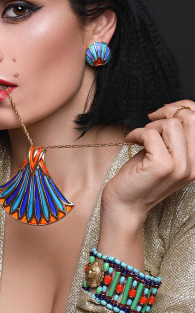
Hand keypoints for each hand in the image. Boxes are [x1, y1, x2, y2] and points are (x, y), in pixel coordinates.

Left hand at [102, 99, 194, 221]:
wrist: (125, 206)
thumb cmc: (140, 179)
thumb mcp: (163, 154)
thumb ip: (174, 137)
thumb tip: (173, 109)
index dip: (183, 107)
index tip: (163, 111)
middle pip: (189, 118)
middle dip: (166, 113)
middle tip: (149, 121)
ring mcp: (180, 166)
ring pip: (171, 125)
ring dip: (151, 126)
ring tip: (140, 137)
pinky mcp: (161, 166)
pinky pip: (150, 134)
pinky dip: (136, 133)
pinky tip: (130, 141)